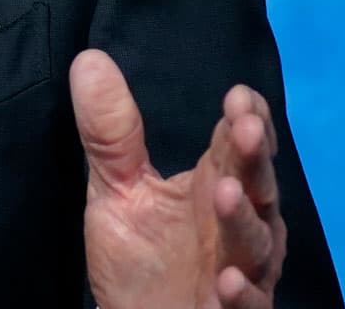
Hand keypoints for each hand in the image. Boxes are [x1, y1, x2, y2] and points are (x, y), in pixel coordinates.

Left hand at [71, 49, 284, 308]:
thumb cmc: (140, 261)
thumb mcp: (117, 191)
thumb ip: (111, 133)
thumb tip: (89, 59)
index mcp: (215, 184)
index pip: (238, 144)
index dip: (245, 119)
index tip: (238, 96)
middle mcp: (238, 224)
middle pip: (256, 184)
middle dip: (253, 157)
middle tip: (245, 127)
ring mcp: (242, 270)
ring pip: (255, 243)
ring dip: (244, 220)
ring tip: (227, 192)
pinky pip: (248, 305)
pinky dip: (243, 294)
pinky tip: (228, 281)